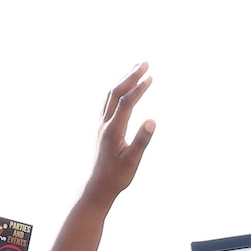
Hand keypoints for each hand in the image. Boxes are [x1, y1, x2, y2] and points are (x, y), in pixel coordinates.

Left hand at [81, 62, 156, 203]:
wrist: (97, 186)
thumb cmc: (116, 176)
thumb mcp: (132, 160)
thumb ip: (142, 140)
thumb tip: (152, 120)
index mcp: (113, 130)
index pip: (126, 102)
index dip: (138, 89)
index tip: (150, 76)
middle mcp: (104, 123)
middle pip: (116, 93)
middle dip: (130, 76)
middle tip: (145, 63)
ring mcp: (102, 125)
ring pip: (111, 96)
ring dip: (123, 80)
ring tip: (136, 69)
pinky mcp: (102, 128)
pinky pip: (109, 102)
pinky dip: (118, 90)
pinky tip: (124, 88)